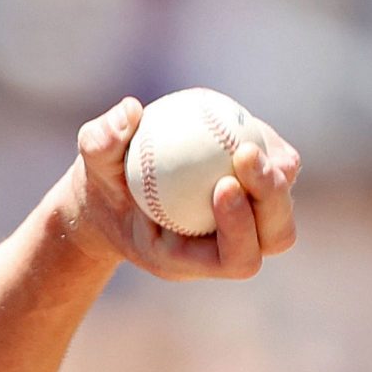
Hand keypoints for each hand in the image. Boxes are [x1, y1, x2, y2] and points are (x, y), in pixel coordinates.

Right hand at [50, 96, 300, 279]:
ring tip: (249, 142)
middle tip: (245, 154)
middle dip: (270, 199)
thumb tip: (130, 110)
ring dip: (277, 178)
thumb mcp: (89, 164)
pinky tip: (248, 124)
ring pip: (283, 211)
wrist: (115, 197)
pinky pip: (279, 177)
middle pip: (274, 238)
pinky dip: (270, 152)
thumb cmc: (99, 184)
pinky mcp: (256, 198)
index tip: (223, 183)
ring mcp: (246, 226)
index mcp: (186, 261)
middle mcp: (223, 251)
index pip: (233, 258)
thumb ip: (102, 141)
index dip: (240, 226)